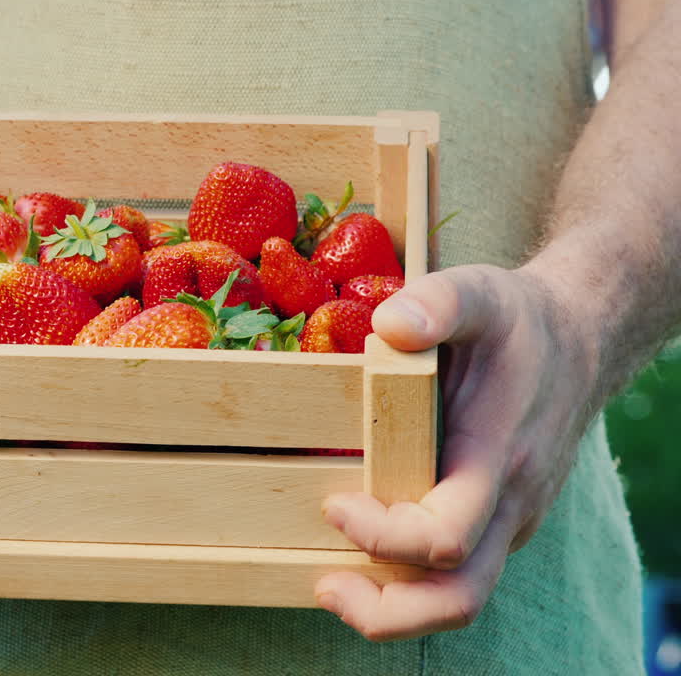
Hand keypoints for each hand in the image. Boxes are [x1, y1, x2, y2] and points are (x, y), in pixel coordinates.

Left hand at [314, 263, 596, 640]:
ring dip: (395, 607)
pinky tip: (359, 557)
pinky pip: (458, 575)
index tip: (336, 504)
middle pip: (458, 598)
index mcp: (499, 459)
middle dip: (388, 611)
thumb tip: (390, 326)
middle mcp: (509, 504)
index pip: (444, 538)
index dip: (383, 536)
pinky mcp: (496, 521)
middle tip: (326, 588)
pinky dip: (409, 583)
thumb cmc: (520, 322)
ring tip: (333, 587)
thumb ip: (438, 303)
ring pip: (460, 597)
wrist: (579, 340)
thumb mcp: (481, 293)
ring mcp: (507, 520)